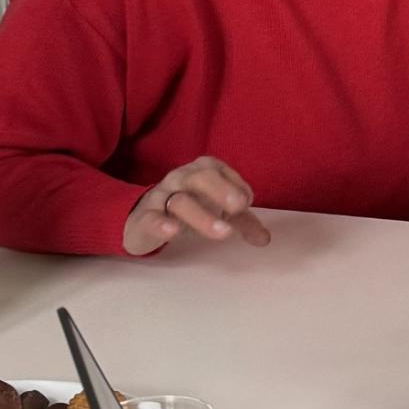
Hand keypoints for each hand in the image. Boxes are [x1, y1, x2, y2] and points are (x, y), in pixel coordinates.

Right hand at [121, 156, 270, 255]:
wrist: (144, 217)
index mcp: (202, 170)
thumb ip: (244, 222)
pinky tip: (173, 231)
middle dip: (221, 190)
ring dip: (202, 216)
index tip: (245, 202)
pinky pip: (151, 217)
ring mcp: (161, 196)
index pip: (219, 171)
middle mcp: (181, 178)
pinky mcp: (145, 217)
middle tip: (238, 207)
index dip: (235, 184)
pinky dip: (161, 223)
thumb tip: (264, 239)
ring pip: (180, 201)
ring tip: (223, 231)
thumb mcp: (218, 212)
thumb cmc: (190, 208)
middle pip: (200, 178)